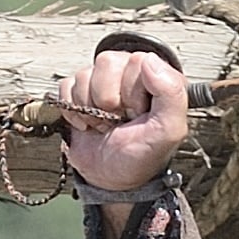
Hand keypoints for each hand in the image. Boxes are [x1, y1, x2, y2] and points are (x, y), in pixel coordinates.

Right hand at [57, 46, 189, 193]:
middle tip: (119, 120)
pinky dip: (73, 110)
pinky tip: (87, 123)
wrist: (111, 178)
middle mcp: (128, 72)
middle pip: (107, 63)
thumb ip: (172, 94)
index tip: (138, 114)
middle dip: (110, 100)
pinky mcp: (77, 91)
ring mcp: (100, 80)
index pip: (137, 61)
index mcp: (155, 76)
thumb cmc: (141, 155)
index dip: (133, 92)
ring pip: (85, 74)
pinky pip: (67, 86)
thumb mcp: (168, 131)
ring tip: (104, 123)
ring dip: (91, 107)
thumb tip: (150, 60)